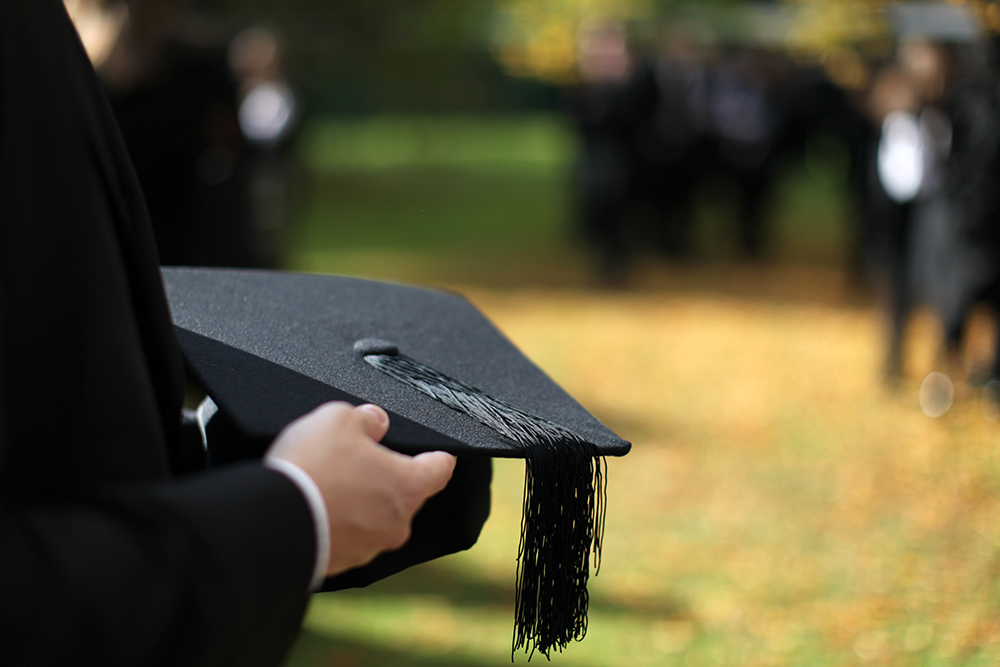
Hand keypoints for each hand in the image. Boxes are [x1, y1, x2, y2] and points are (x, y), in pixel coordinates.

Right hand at [265, 402, 455, 575]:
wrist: (273, 521)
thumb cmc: (313, 468)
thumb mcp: (338, 419)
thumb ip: (365, 419)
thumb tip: (375, 423)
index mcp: (409, 486)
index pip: (440, 469)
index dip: (438, 457)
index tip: (436, 454)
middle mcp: (397, 522)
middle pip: (404, 495)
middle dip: (386, 479)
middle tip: (357, 461)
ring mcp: (370, 546)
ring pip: (376, 518)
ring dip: (360, 503)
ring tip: (328, 485)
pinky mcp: (343, 562)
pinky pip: (349, 537)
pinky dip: (338, 523)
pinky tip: (315, 508)